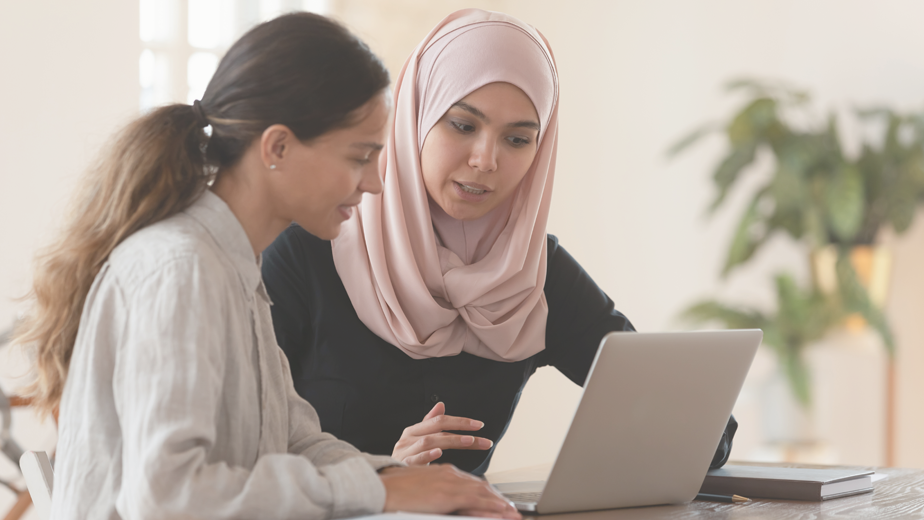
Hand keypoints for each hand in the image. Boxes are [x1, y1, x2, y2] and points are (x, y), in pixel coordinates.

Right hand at [380, 465, 520, 518]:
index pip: (473, 483)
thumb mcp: (422, 485)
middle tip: (512, 510)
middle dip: (498, 500)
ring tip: (512, 513)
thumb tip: (444, 498)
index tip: (499, 503)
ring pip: (483, 493)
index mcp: (444, 472)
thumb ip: (437, 488)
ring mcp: (450, 483)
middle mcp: (450, 474)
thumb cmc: (398, 489)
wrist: (383, 486)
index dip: (488, 493)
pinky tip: (500, 512)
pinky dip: (490, 507)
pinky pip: (476, 501)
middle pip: (482, 486)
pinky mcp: (448, 494)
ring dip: (499, 504)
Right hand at [392, 402, 492, 464]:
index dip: (460, 421)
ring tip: (468, 442)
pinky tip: (438, 453)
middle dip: (462, 433)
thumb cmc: (405, 458)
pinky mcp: (402, 465)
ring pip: (429, 442)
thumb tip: (441, 404)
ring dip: (450, 441)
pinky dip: (427, 455)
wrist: (384, 478)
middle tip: (483, 439)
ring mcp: (404, 451)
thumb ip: (429, 423)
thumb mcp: (417, 439)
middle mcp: (408, 438)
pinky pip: (415, 459)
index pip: (439, 421)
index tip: (480, 425)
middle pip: (438, 430)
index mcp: (414, 430)